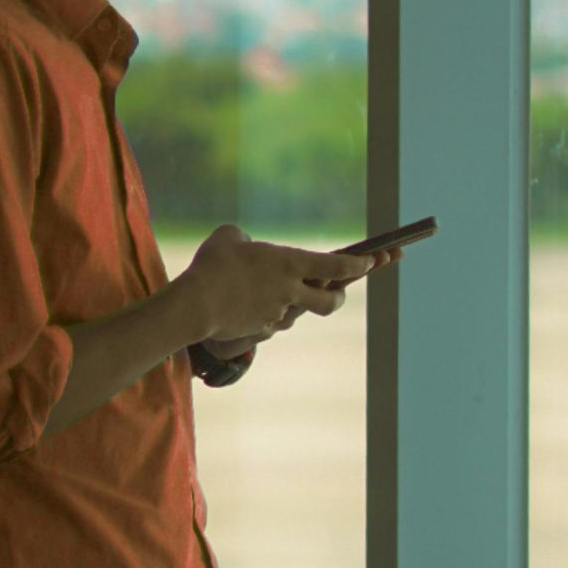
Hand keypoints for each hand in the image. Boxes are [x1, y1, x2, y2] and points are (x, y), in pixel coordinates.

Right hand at [183, 227, 391, 347]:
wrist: (194, 306)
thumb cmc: (212, 265)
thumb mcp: (229, 237)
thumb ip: (245, 240)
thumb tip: (246, 247)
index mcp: (290, 264)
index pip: (337, 265)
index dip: (359, 264)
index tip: (373, 260)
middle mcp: (291, 292)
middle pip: (332, 302)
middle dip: (340, 296)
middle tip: (338, 290)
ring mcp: (278, 314)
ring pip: (298, 312)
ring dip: (295, 303)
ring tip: (271, 290)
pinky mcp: (262, 331)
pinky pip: (273, 321)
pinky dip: (268, 313)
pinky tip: (246, 304)